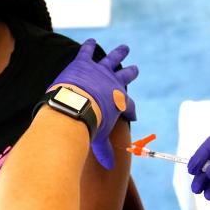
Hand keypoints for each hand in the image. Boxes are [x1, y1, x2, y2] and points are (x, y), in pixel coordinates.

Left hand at [49, 39, 138, 169]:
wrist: (74, 108)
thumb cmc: (88, 126)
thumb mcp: (98, 140)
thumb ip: (104, 151)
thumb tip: (110, 167)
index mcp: (120, 102)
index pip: (129, 106)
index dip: (131, 111)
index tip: (133, 115)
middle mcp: (113, 84)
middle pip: (125, 77)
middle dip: (130, 74)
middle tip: (134, 69)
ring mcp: (99, 71)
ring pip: (112, 59)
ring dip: (118, 54)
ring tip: (124, 48)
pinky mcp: (83, 63)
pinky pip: (88, 52)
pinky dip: (89, 46)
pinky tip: (91, 41)